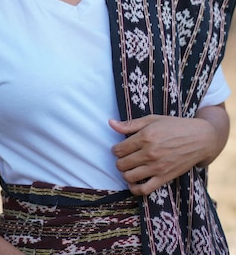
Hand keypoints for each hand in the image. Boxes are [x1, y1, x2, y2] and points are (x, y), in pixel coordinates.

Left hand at [109, 109, 227, 195]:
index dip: (115, 149)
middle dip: (119, 161)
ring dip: (125, 174)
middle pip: (122, 164)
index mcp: (145, 136)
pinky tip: (134, 182)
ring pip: (129, 177)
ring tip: (129, 168)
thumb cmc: (174, 126)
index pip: (119, 149)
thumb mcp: (152, 119)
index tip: (119, 148)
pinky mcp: (164, 178)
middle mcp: (149, 153)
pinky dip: (135, 189)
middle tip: (124, 158)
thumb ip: (130, 124)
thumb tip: (110, 123)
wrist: (198, 139)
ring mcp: (157, 167)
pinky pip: (144, 190)